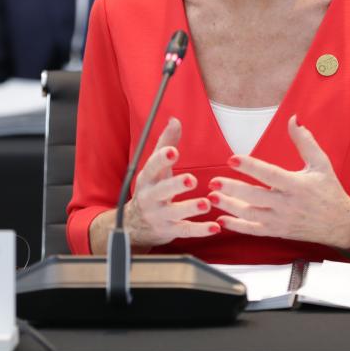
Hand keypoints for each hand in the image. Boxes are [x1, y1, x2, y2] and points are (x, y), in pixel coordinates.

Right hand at [123, 117, 219, 248]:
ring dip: (190, 208)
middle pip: (162, 191)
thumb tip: (174, 119)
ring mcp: (160, 216)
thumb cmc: (151, 188)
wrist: (135, 224)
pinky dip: (200, 230)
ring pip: (174, 213)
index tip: (173, 151)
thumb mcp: (155, 167)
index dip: (162, 159)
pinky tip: (215, 227)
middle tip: (191, 179)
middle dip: (175, 185)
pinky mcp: (170, 230)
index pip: (152, 166)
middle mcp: (151, 197)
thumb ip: (166, 143)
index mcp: (147, 178)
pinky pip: (185, 231)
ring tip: (206, 203)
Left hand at [208, 115, 349, 248]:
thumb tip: (293, 119)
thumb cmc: (329, 191)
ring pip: (251, 215)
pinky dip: (237, 227)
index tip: (232, 159)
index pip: (270, 174)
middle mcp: (287, 204)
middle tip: (214, 182)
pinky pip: (254, 231)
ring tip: (211, 198)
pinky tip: (221, 220)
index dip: (250, 167)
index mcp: (297, 185)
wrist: (340, 224)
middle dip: (233, 190)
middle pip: (255, 197)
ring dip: (230, 207)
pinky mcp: (278, 232)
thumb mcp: (321, 164)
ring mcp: (281, 220)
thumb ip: (305, 141)